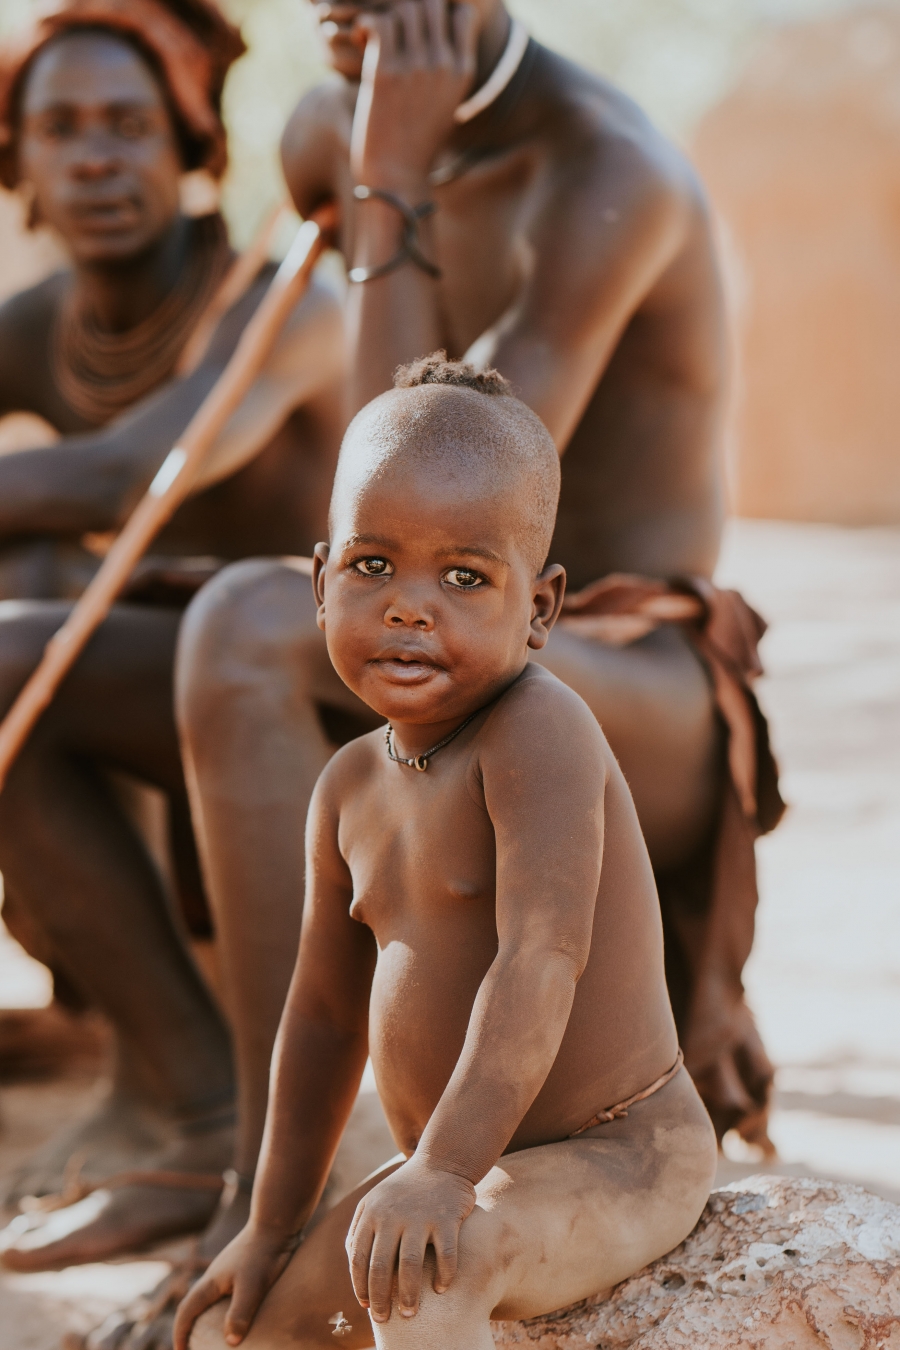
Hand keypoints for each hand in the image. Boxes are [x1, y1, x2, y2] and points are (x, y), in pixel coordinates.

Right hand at [173, 1223, 296, 1349]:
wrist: (278, 1222)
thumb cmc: (263, 1253)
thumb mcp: (252, 1286)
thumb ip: (240, 1313)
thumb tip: (231, 1343)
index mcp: (210, 1283)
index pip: (185, 1311)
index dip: (180, 1333)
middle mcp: (216, 1277)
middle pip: (194, 1305)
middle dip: (190, 1328)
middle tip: (194, 1348)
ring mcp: (230, 1272)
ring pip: (211, 1299)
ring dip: (208, 1319)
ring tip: (217, 1338)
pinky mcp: (245, 1269)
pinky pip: (228, 1294)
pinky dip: (226, 1310)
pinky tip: (242, 1317)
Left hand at [346, 1158, 475, 1322]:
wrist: (441, 1161)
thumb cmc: (404, 1191)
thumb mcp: (374, 1202)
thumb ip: (360, 1231)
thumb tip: (355, 1271)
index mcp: (371, 1213)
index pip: (358, 1259)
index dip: (360, 1287)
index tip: (366, 1307)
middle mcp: (392, 1215)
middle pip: (380, 1267)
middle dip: (380, 1299)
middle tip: (384, 1319)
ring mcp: (420, 1216)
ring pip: (410, 1266)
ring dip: (408, 1295)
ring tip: (409, 1313)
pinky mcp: (447, 1217)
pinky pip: (445, 1255)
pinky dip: (443, 1276)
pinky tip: (441, 1289)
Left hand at [350, 0, 476, 188]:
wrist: (396, 177)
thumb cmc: (414, 143)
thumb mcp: (441, 105)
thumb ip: (442, 70)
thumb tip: (431, 41)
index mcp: (462, 72)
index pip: (462, 13)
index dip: (438, 10)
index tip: (416, 27)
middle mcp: (444, 65)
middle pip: (431, 2)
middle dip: (407, 7)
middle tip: (389, 27)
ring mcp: (416, 68)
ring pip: (405, 7)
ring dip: (384, 14)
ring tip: (371, 35)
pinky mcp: (386, 74)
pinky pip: (378, 23)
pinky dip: (365, 24)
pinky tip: (360, 41)